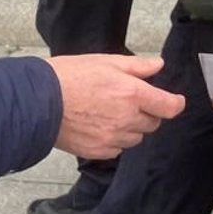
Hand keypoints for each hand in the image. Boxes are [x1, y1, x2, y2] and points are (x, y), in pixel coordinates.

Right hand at [47, 54, 184, 158]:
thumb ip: (137, 66)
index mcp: (132, 94)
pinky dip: (114, 140)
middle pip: (153, 123)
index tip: (174, 101)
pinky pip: (117, 149)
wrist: (38, 101)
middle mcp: (127, 119)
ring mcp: (113, 138)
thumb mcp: (105, 62)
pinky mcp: (99, 151)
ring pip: (136, 138)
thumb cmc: (69, 76)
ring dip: (131, 128)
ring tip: (109, 114)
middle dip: (147, 113)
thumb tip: (158, 65)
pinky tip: (98, 126)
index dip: (175, 104)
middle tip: (128, 101)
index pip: (168, 106)